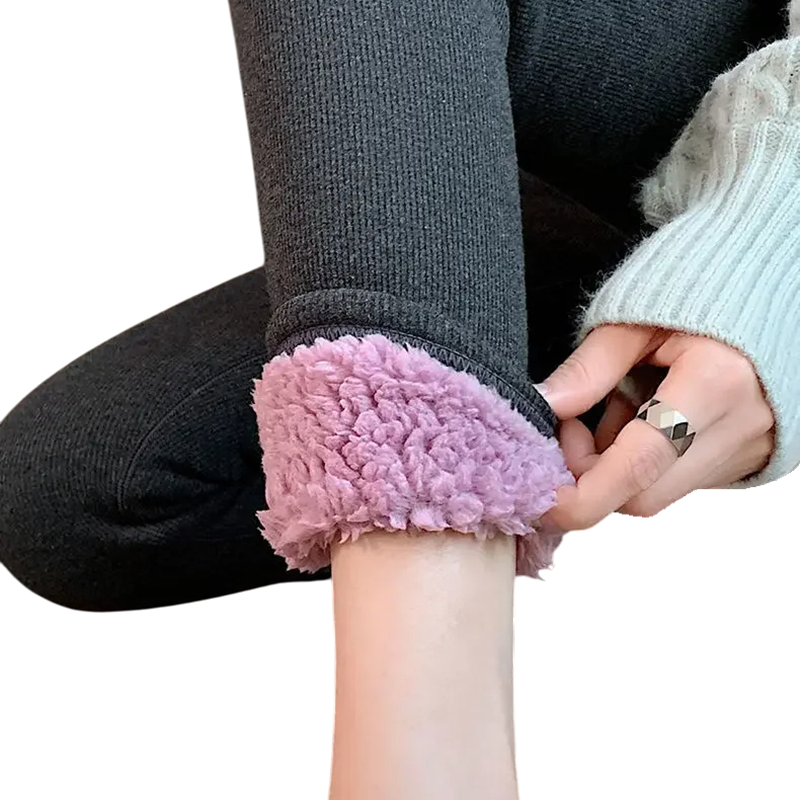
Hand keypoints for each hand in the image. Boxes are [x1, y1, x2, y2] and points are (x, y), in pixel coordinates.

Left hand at [534, 323, 775, 533]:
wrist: (768, 302)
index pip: (638, 466)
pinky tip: (642, 417)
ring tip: (615, 408)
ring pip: (659, 491)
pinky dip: (645, 462)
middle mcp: (737, 426)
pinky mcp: (743, 458)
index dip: (582, 494)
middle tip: (572, 427)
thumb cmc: (699, 298)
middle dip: (590, 476)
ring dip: (616, 466)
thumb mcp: (634, 320)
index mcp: (712, 383)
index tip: (542, 494)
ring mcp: (746, 448)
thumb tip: (543, 406)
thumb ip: (589, 368)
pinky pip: (678, 479)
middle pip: (643, 495)